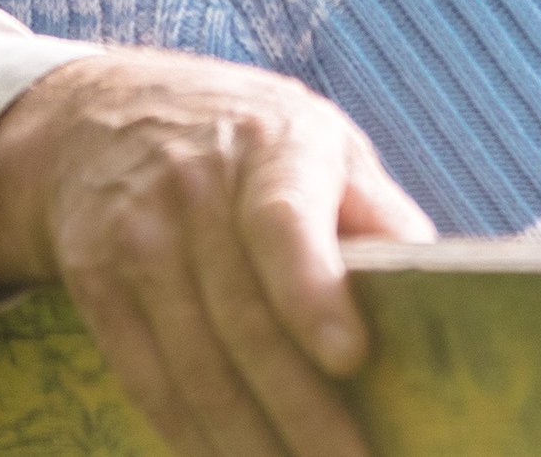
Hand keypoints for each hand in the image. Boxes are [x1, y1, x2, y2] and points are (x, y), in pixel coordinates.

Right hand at [0, 47, 436, 456]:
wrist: (101, 116)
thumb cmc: (251, 142)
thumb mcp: (322, 142)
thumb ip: (378, 211)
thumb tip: (446, 283)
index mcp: (272, 145)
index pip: (283, 221)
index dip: (312, 291)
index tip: (351, 359)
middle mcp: (194, 188)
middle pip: (244, 319)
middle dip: (301, 410)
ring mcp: (136, 237)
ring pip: (194, 363)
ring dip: (246, 442)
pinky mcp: (94, 282)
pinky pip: (146, 376)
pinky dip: (189, 434)